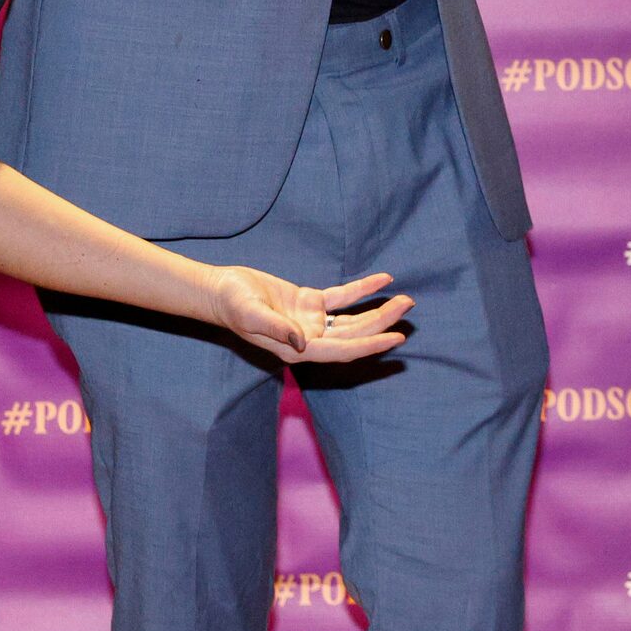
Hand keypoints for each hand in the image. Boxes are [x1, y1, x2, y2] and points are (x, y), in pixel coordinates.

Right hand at [208, 268, 410, 363]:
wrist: (221, 290)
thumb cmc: (233, 305)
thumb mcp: (252, 316)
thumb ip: (277, 329)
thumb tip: (304, 341)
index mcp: (299, 349)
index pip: (342, 350)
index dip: (370, 345)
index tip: (396, 339)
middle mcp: (310, 339)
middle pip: (355, 334)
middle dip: (383, 323)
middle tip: (409, 306)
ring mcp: (312, 322)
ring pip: (353, 319)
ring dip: (378, 310)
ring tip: (404, 299)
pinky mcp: (310, 303)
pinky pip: (342, 298)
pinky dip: (362, 290)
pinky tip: (383, 280)